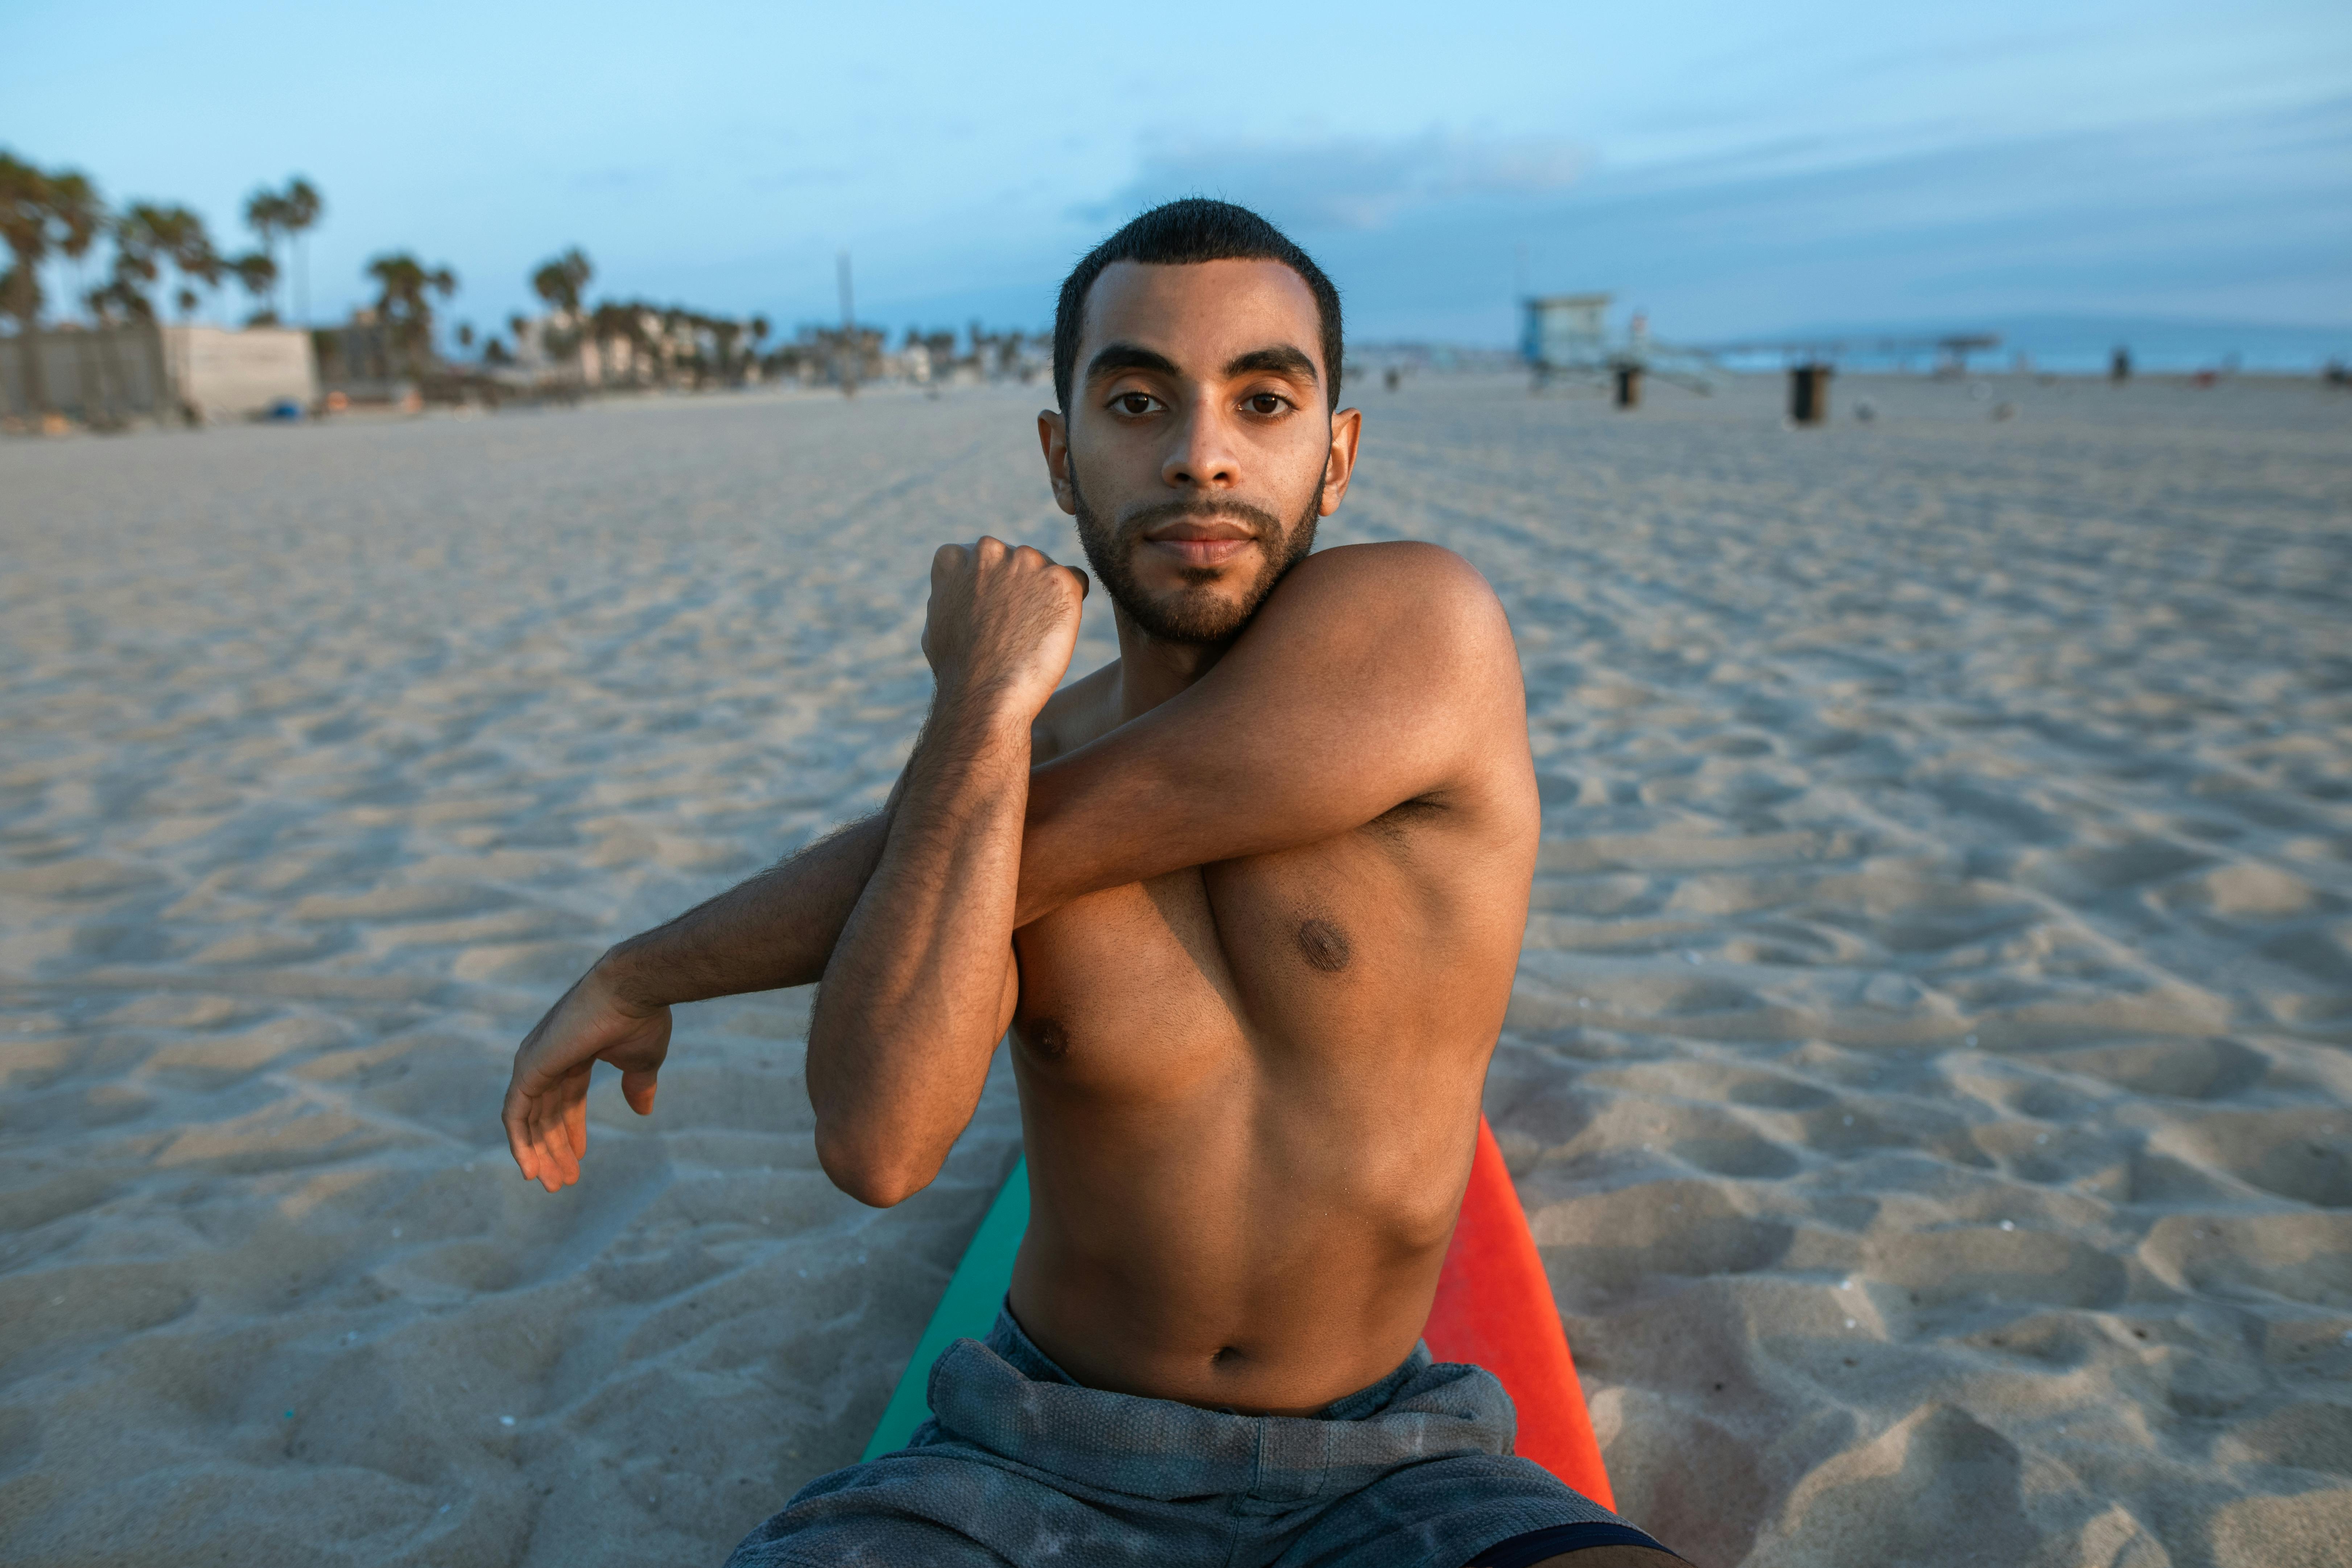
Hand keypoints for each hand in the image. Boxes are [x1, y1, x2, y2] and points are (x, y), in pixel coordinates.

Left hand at [501, 959, 671, 1191]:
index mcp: (575, 1053)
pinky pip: (514, 1115)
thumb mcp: (642, 1061)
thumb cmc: (642, 1018)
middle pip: (546, 1113)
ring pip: (528, 1119)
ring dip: (539, 1154)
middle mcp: (549, 1057)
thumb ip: (637, 1085)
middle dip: (554, 1149)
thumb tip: (642, 1111)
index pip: (566, 1099)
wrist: (632, 989)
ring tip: (551, 1185)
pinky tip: (529, 1170)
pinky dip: (519, 1143)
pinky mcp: (528, 1068)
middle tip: (562, 1184)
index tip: (580, 1160)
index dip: (572, 1132)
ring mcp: (535, 1062)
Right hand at [921, 537, 1088, 719]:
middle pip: (1016, 561)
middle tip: (1015, 627)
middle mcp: (990, 549)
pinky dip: (1071, 603)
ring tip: (1031, 633)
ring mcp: (1026, 561)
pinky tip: (1054, 630)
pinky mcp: (1060, 579)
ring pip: (1045, 570)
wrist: (983, 693)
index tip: (992, 613)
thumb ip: (954, 590)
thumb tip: (964, 585)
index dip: (991, 587)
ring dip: (1044, 595)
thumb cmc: (957, 668)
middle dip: (1020, 587)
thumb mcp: (938, 618)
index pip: (983, 557)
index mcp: (955, 556)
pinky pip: (1075, 581)